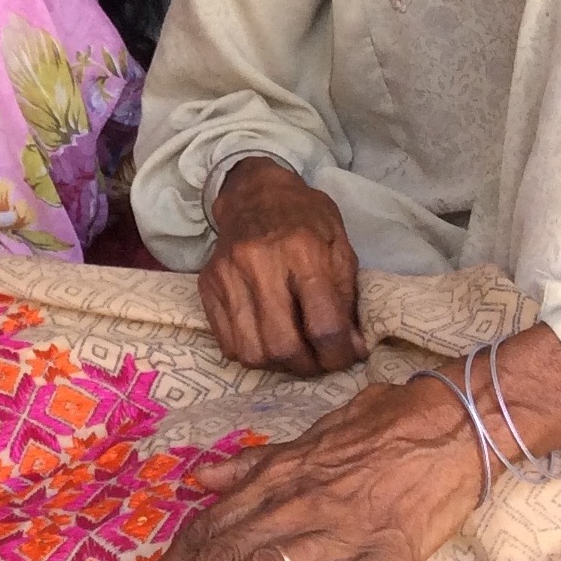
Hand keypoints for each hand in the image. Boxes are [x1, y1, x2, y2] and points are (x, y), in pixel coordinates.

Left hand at [136, 324, 560, 560]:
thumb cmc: (382, 427)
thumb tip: (199, 477)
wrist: (456, 420)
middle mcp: (297, 504)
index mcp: (277, 480)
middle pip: (224, 552)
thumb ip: (251, 464)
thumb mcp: (307, 437)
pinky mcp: (387, 552)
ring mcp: (341, 529)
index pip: (211, 526)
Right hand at [203, 158, 365, 376]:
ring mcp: (228, 277)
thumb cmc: (306, 219)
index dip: (339, 354)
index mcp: (303, 251)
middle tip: (319, 361)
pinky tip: (268, 341)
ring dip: (279, 366)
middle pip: (283, 346)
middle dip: (308, 366)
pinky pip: (228, 344)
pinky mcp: (208, 287)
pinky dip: (253, 354)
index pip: (323, 324)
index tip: (347, 357)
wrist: (254, 193)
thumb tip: (351, 348)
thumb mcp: (339, 247)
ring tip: (294, 354)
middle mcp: (260, 265)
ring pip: (252, 352)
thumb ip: (347, 298)